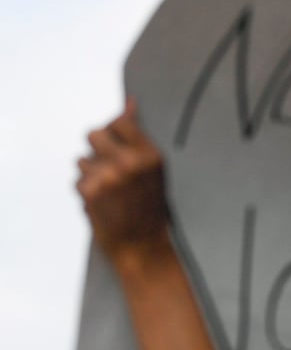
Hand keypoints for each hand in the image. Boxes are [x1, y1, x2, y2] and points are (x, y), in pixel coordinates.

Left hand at [75, 102, 172, 258]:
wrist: (143, 246)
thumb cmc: (150, 209)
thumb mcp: (153, 170)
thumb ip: (137, 137)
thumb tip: (129, 103)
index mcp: (150, 156)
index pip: (119, 122)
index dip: (113, 133)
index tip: (117, 146)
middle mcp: (129, 163)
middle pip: (93, 135)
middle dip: (98, 151)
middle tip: (111, 171)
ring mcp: (109, 177)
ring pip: (82, 160)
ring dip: (91, 174)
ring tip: (111, 193)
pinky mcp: (91, 191)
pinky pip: (78, 180)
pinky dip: (88, 192)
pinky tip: (104, 204)